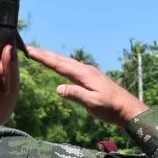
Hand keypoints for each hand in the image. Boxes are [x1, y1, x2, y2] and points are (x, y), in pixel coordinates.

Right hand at [26, 47, 147, 127]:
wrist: (127, 108)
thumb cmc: (110, 108)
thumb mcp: (92, 103)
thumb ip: (76, 94)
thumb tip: (58, 88)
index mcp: (84, 74)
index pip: (60, 64)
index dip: (44, 58)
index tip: (30, 51)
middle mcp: (86, 70)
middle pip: (62, 60)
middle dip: (45, 54)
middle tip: (29, 49)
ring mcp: (89, 73)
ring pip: (68, 62)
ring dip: (53, 57)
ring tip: (41, 54)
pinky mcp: (92, 77)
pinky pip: (73, 67)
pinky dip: (63, 63)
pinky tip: (61, 65)